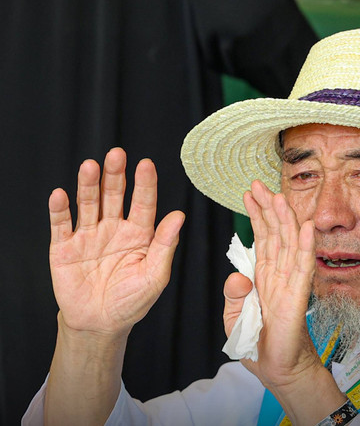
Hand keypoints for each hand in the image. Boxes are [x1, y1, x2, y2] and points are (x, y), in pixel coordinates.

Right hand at [49, 148, 183, 336]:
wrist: (101, 324)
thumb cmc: (132, 301)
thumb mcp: (155, 276)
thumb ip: (165, 245)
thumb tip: (179, 216)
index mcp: (139, 234)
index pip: (143, 203)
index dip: (145, 184)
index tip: (146, 165)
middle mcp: (114, 229)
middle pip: (114, 195)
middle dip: (115, 175)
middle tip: (117, 155)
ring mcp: (89, 235)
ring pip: (88, 204)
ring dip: (88, 185)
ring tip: (90, 166)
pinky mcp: (65, 247)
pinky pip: (61, 225)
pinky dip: (60, 210)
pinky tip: (61, 195)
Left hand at [223, 180, 345, 424]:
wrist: (278, 371)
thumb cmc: (259, 346)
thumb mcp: (234, 320)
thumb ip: (232, 296)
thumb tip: (237, 275)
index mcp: (264, 278)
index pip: (261, 239)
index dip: (256, 216)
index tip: (249, 194)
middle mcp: (279, 276)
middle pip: (275, 235)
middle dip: (268, 209)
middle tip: (259, 184)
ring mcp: (291, 284)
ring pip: (289, 244)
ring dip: (285, 219)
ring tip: (278, 196)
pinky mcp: (298, 298)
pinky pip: (303, 268)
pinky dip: (305, 246)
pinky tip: (306, 226)